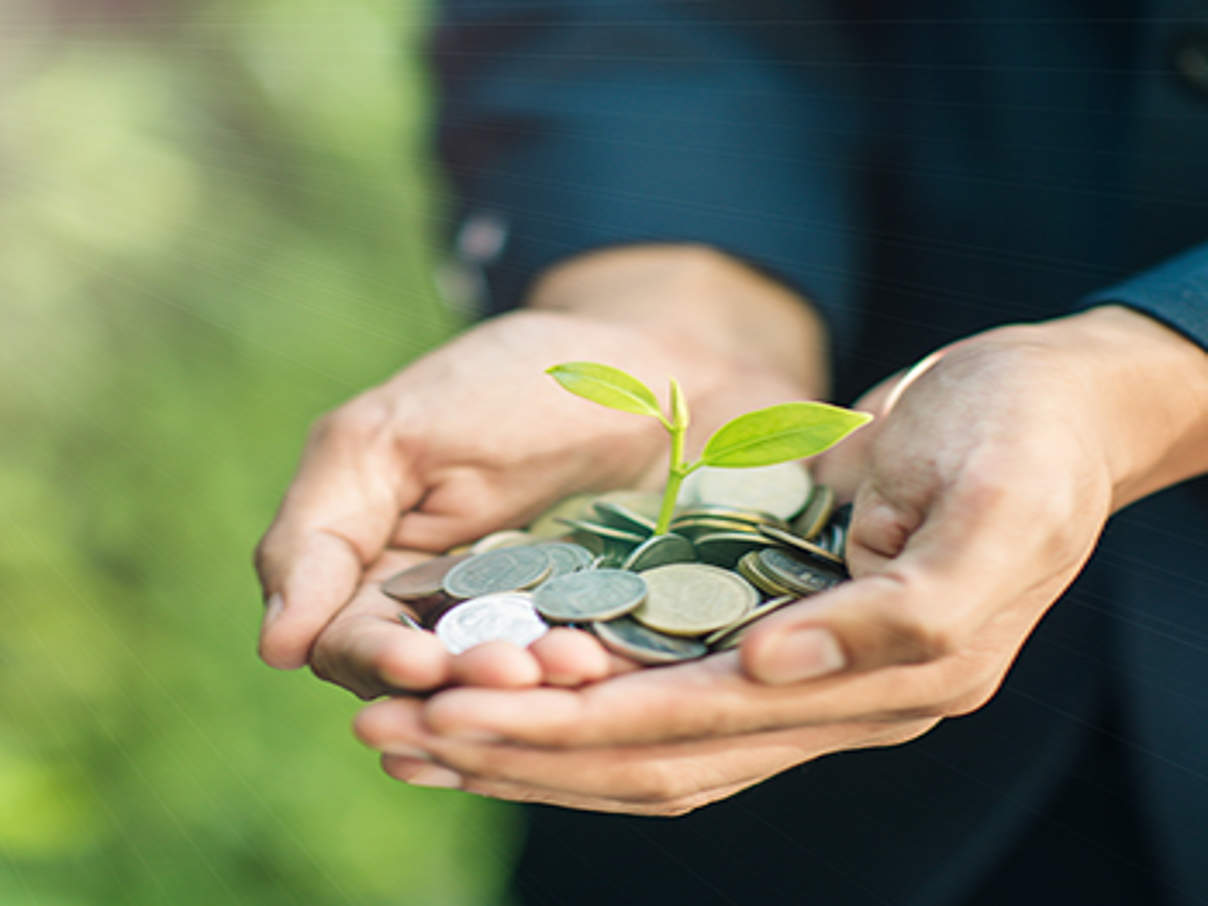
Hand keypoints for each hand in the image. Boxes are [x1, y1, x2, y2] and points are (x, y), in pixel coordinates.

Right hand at [255, 245, 827, 696]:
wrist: (649, 370)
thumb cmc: (514, 381)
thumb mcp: (391, 435)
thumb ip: (319, 531)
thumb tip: (274, 647)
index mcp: (376, 562)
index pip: (346, 642)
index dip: (374, 659)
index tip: (417, 660)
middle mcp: (438, 608)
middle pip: (419, 681)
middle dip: (458, 680)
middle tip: (511, 669)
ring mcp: (518, 628)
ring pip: (491, 689)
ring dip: (520, 687)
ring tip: (568, 664)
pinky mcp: (588, 638)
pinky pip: (565, 674)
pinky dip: (574, 674)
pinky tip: (599, 660)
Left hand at [352, 305, 1207, 811]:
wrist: (1052, 405)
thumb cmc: (1029, 438)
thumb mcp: (995, 507)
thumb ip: (902, 612)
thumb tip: (767, 673)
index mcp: (888, 679)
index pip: (695, 729)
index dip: (573, 731)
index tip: (454, 719)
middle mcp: (832, 699)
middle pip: (648, 755)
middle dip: (519, 751)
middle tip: (391, 734)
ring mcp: (803, 674)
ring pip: (644, 738)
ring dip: (528, 739)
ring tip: (413, 725)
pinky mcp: (779, 629)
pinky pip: (662, 682)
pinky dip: (578, 693)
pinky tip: (507, 681)